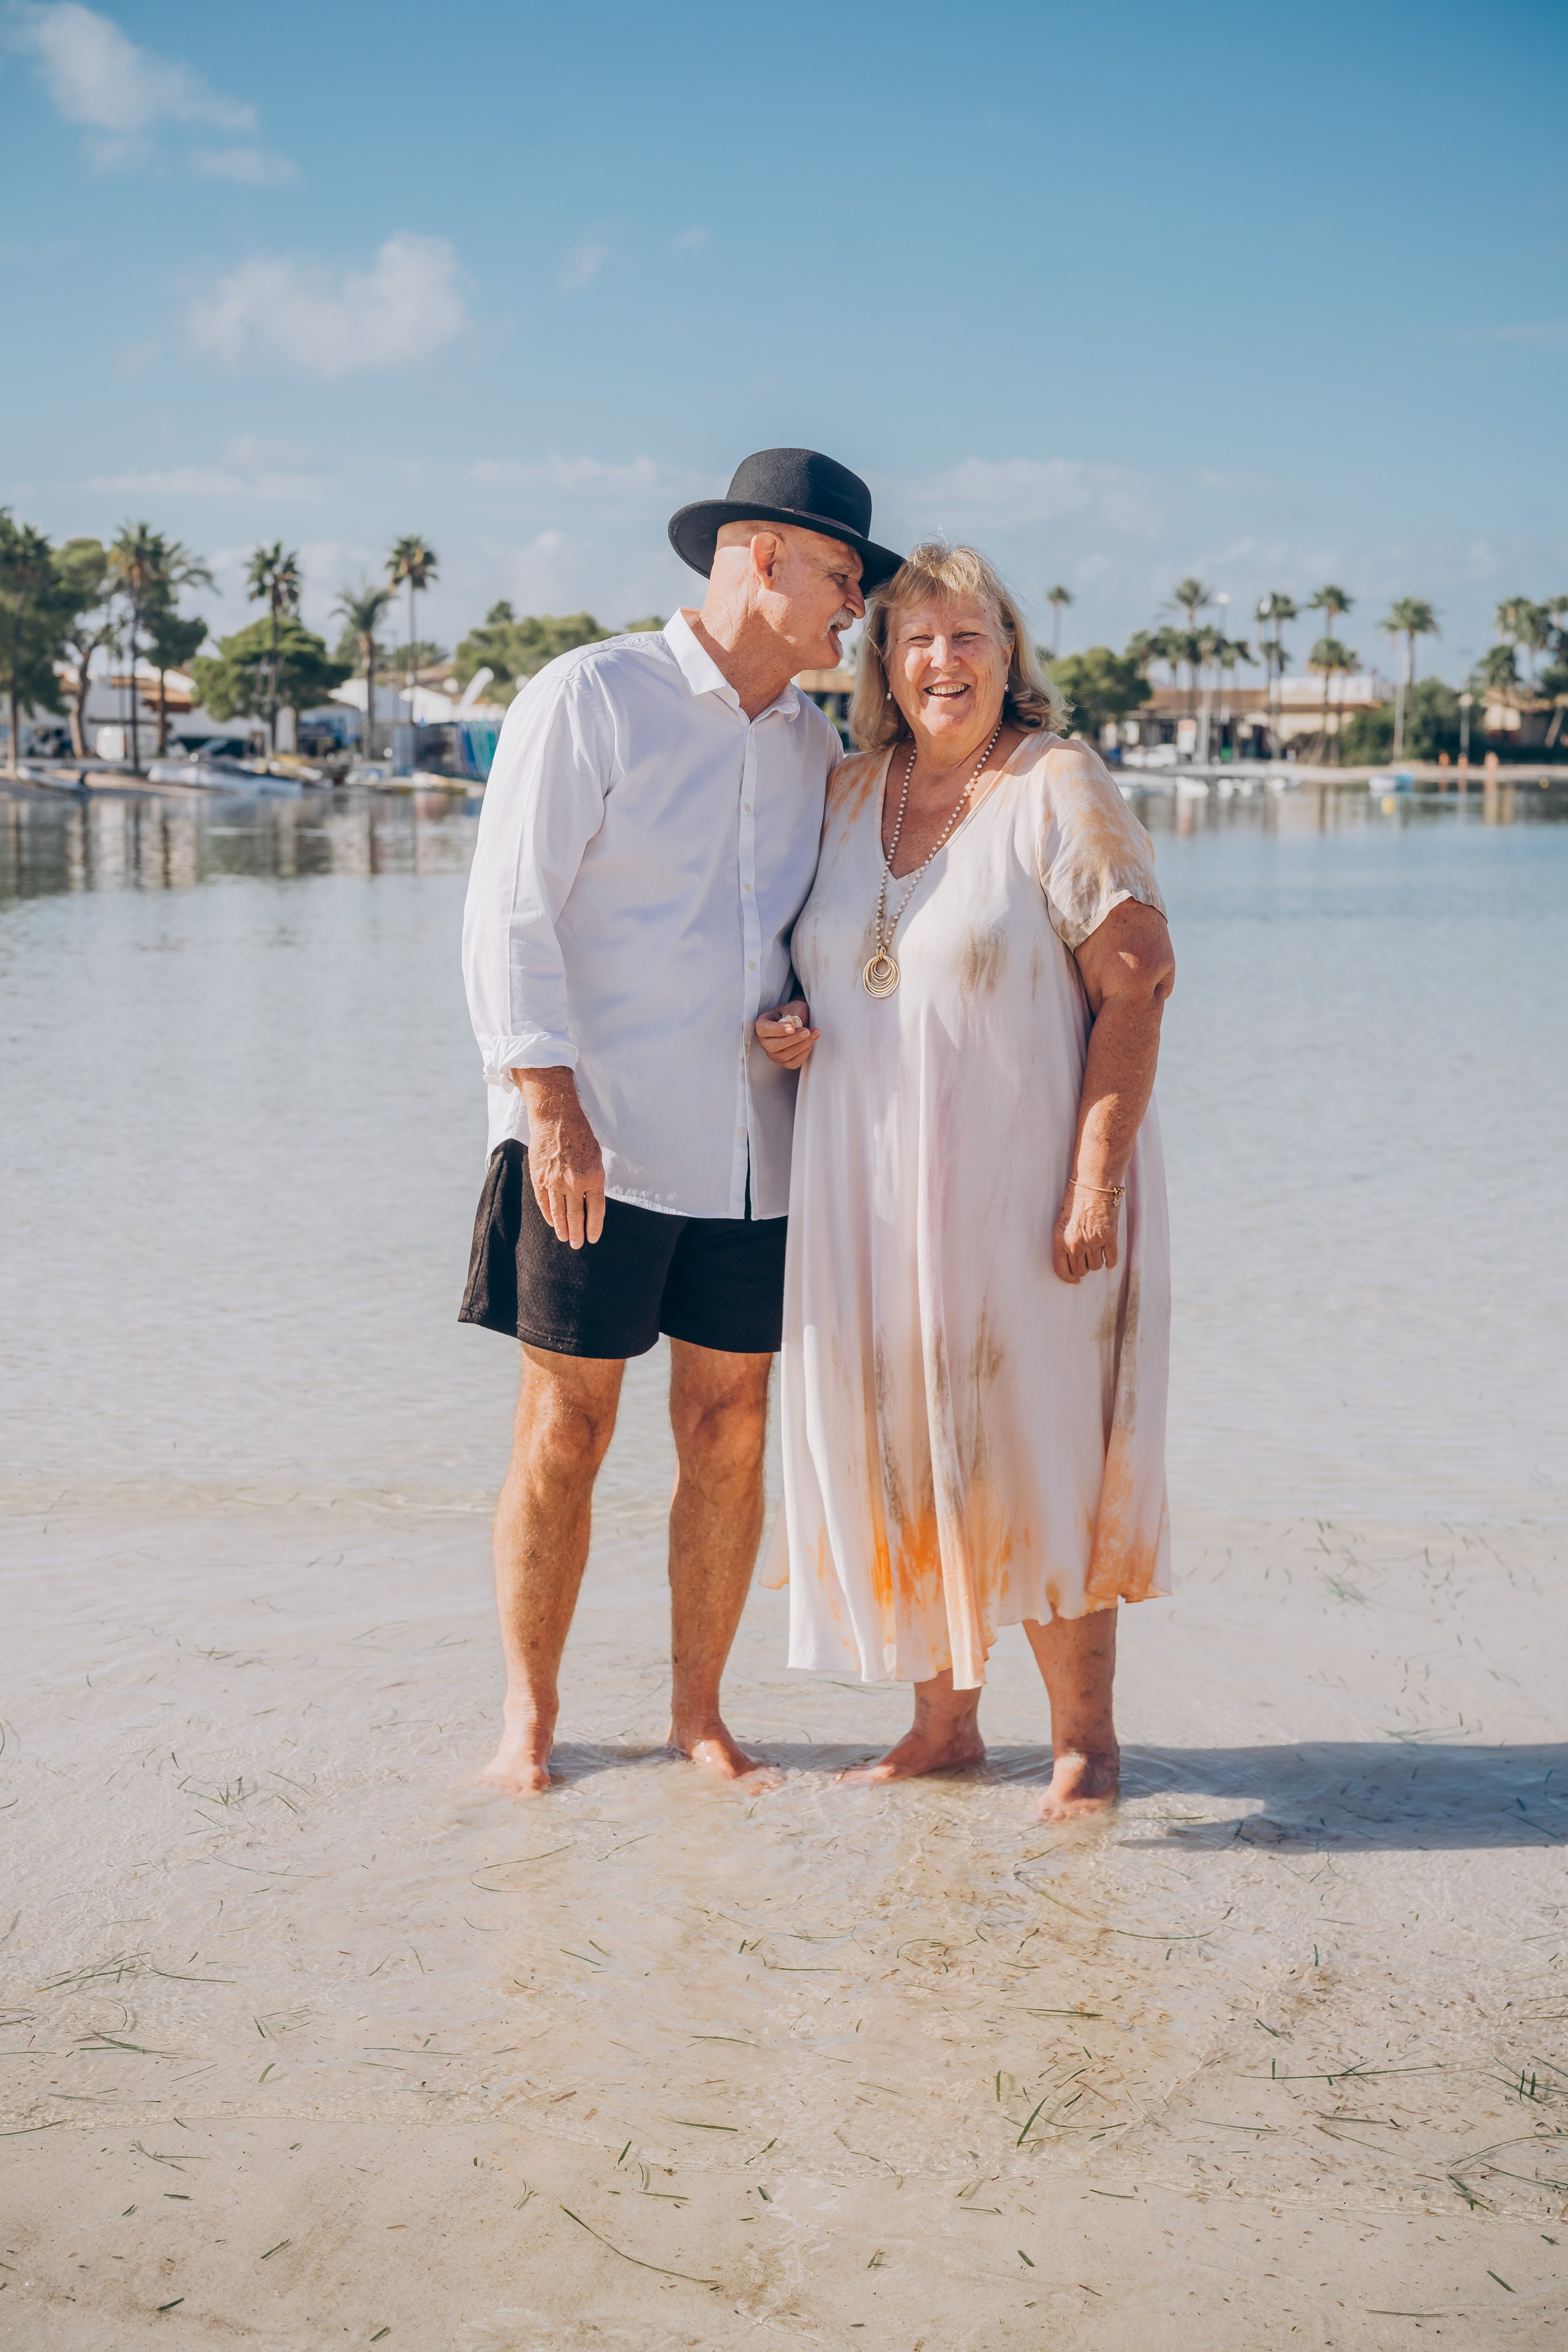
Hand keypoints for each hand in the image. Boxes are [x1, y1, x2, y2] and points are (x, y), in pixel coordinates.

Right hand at [511, 1067, 604, 1247]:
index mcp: (593, 1177)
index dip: (594, 1227)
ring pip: (559, 1212)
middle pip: (577, 1215)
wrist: (556, 1118)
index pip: (596, 1210)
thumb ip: (594, 1180)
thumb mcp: (596, 1157)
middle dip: (577, 1233)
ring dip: (562, 1228)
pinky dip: (548, 1215)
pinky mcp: (539, 1177)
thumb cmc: (580, 1135)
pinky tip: (552, 1223)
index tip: (592, 1238)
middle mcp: (574, 1182)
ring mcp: (554, 1181)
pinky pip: (543, 1202)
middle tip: (576, 1245)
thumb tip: (591, 1201)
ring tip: (564, 1238)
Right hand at [755, 999, 818, 1069]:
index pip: (764, 1030)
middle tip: (807, 1031)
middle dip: (793, 1040)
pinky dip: (803, 1054)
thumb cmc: (794, 1012)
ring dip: (801, 1046)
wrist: (801, 1019)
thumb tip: (793, 1025)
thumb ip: (792, 1014)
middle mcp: (764, 1041)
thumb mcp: (794, 1007)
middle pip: (773, 1046)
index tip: (792, 1028)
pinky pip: (793, 1063)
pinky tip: (810, 1044)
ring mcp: (773, 1053)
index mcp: (762, 1025)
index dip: (778, 1030)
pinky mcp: (783, 1061)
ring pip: (784, 1055)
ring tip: (813, 1034)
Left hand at [1052, 1182, 1120, 1283]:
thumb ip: (1065, 1240)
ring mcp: (1093, 1242)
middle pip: (1081, 1270)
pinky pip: (1111, 1259)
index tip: (1074, 1280)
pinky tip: (1109, 1258)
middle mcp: (1076, 1244)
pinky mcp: (1109, 1238)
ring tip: (1097, 1252)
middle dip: (1083, 1268)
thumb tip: (1072, 1259)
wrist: (1095, 1184)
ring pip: (1096, 1266)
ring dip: (1097, 1262)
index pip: (1061, 1269)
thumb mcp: (1063, 1220)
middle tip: (1086, 1260)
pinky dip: (1111, 1261)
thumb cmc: (1077, 1199)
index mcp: (1061, 1239)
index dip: (1068, 1278)